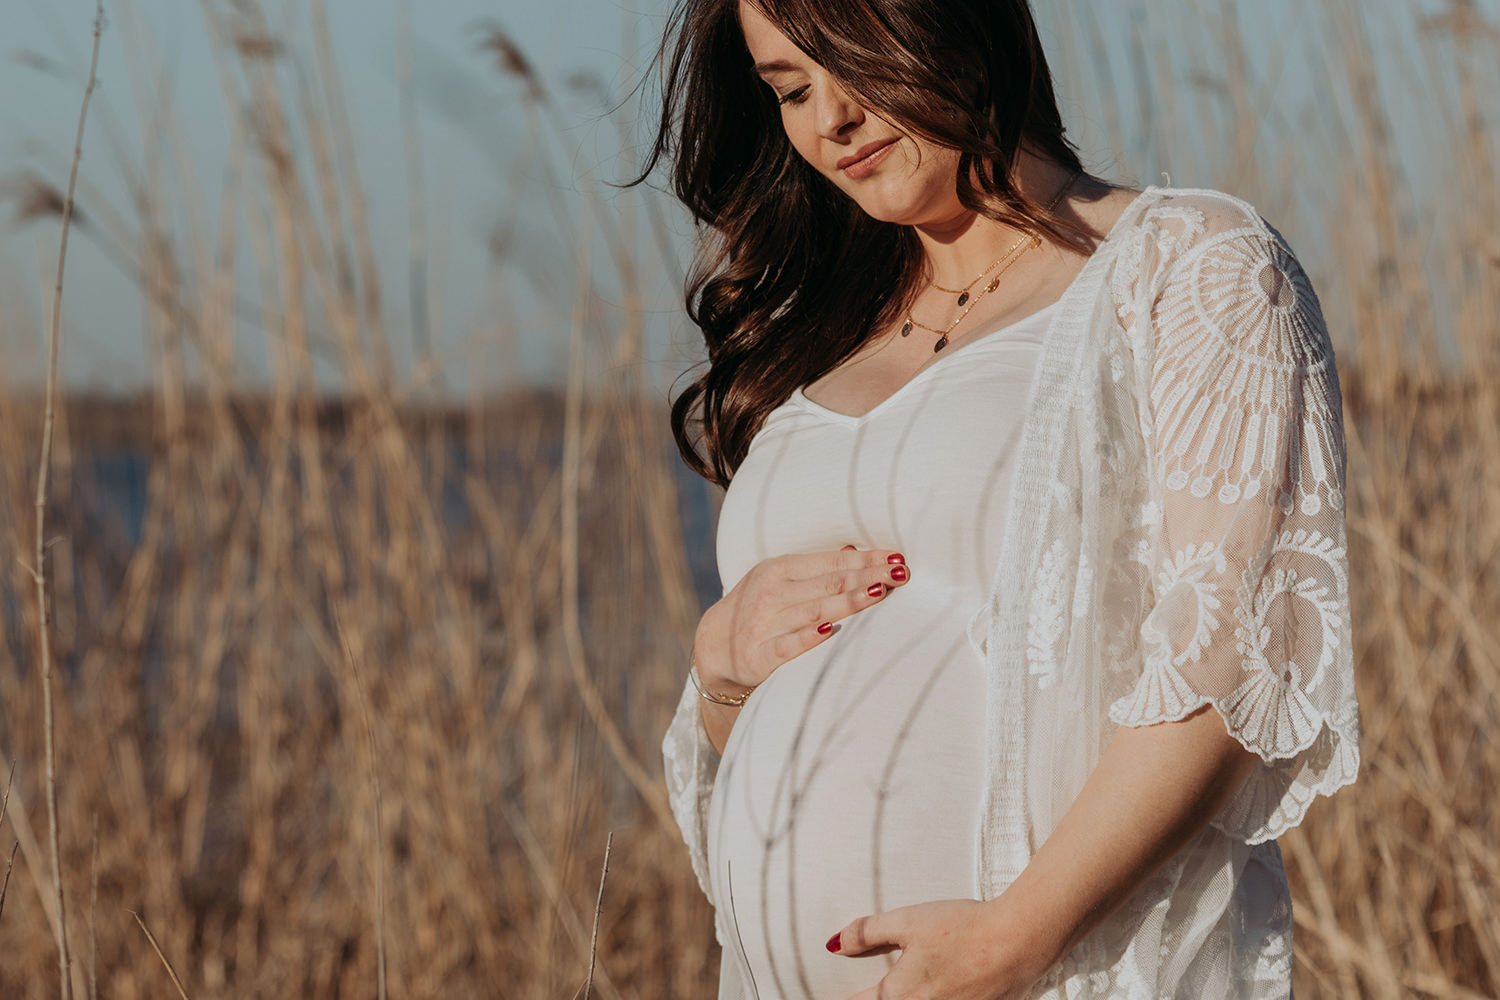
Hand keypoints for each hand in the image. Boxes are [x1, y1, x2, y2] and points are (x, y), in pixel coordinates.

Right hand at [693, 544, 910, 694]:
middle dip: (867, 577)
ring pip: (813, 611)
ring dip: (847, 602)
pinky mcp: (758, 656)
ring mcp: (763, 624)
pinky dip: (807, 638)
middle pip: (828, 584)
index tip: (897, 559)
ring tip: (878, 594)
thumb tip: (856, 552)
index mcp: (778, 568)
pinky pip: (787, 646)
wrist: (714, 646)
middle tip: (901, 574)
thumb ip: (816, 570)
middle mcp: (770, 593)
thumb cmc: (760, 608)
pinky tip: (830, 631)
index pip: (831, 563)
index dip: (865, 560)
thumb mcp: (780, 580)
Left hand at [830, 899, 1048, 999]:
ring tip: (914, 980)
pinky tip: (945, 982)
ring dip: (907, 997)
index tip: (832, 993)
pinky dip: (935, 998)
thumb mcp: (907, 921)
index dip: (845, 998)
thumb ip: (866, 933)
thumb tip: (834, 945)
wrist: (1018, 942)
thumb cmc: (965, 929)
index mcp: (898, 995)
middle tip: (882, 982)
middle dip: (877, 996)